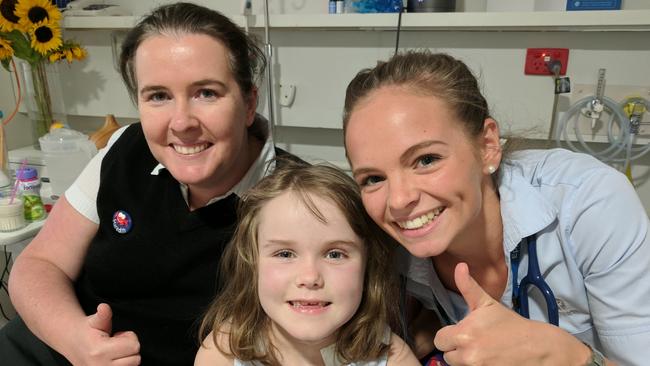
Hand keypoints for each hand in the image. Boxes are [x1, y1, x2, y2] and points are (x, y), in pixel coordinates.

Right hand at [66, 303, 140, 365]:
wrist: (73, 344)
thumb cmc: (88, 331)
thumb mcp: (95, 320)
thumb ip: (103, 314)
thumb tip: (103, 307)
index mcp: (99, 352)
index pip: (134, 346)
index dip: (129, 337)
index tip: (117, 336)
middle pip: (136, 358)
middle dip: (129, 349)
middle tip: (115, 344)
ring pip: (132, 365)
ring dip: (127, 358)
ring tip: (114, 352)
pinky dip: (124, 364)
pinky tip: (113, 359)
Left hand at [433, 263, 588, 365]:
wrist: (538, 347)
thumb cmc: (510, 325)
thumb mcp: (487, 304)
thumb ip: (468, 287)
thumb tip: (459, 266)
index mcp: (464, 334)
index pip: (440, 340)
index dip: (450, 335)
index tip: (462, 333)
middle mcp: (468, 355)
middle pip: (448, 355)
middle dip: (458, 349)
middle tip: (475, 342)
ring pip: (459, 365)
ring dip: (467, 360)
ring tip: (483, 351)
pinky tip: (489, 361)